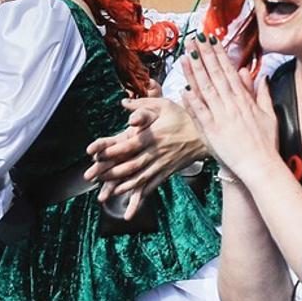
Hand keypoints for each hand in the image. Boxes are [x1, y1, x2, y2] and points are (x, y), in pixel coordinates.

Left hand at [83, 97, 206, 204]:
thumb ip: (143, 105)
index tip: (97, 155)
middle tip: (95, 177)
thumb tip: (124, 102)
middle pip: (131, 165)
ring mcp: (162, 164)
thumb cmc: (183, 118)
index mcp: (153, 136)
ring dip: (122, 186)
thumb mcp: (165, 105)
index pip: (129, 145)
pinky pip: (152, 184)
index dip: (113, 151)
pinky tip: (129, 198)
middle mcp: (156, 152)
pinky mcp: (167, 172)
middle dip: (112, 173)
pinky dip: (140, 192)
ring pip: (140, 178)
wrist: (206, 136)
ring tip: (107, 192)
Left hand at [179, 37, 279, 182]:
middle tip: (194, 38)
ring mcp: (221, 117)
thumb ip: (262, 94)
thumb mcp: (269, 115)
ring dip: (194, 71)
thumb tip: (259, 76)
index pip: (229, 71)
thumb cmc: (266, 143)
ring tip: (185, 55)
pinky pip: (200, 113)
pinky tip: (184, 87)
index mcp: (244, 100)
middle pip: (215, 74)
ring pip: (206, 89)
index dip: (218, 54)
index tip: (211, 39)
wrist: (262, 166)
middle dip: (204, 55)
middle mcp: (232, 105)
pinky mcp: (213, 132)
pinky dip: (192, 100)